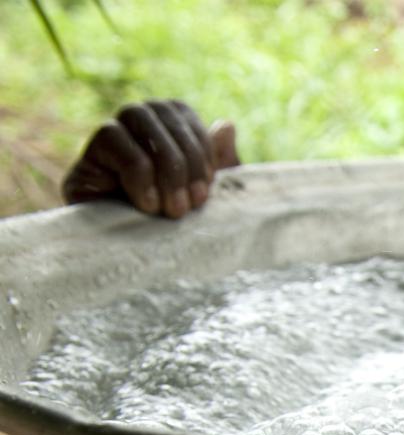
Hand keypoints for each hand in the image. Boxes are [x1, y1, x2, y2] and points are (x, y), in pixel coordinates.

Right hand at [62, 100, 240, 218]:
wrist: (130, 264)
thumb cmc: (178, 228)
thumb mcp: (210, 197)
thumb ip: (223, 163)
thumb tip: (227, 126)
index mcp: (164, 126)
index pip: (181, 111)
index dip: (200, 147)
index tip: (206, 189)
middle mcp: (133, 124)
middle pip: (162, 111)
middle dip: (185, 160)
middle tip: (191, 204)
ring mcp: (108, 138)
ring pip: (137, 116)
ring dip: (165, 166)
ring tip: (173, 209)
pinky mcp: (86, 159)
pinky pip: (113, 140)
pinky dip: (139, 175)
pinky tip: (148, 207)